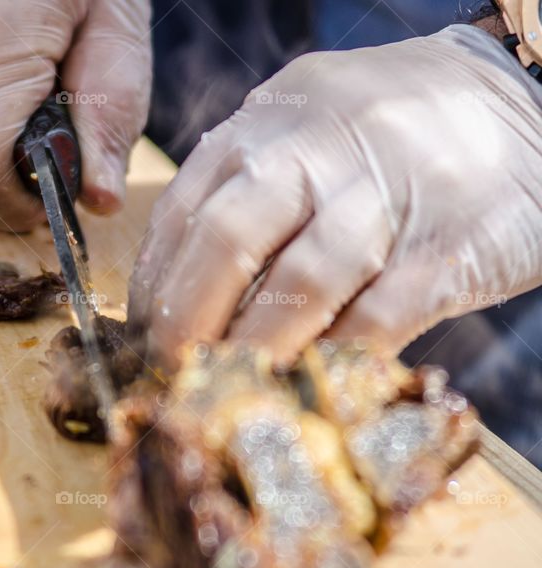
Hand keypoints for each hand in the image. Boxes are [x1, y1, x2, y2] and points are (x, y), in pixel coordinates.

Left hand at [129, 25, 541, 366]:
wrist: (519, 104)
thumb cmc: (391, 130)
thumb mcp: (304, 124)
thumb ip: (245, 182)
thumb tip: (180, 272)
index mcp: (268, 124)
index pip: (185, 208)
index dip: (156, 281)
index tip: (143, 330)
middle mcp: (316, 152)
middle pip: (227, 241)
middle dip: (187, 318)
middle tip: (173, 367)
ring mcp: (383, 199)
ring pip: (299, 284)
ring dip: (255, 346)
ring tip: (232, 383)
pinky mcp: (444, 250)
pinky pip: (376, 317)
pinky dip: (335, 356)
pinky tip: (308, 377)